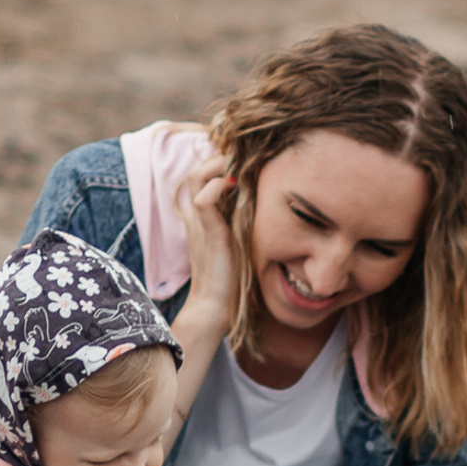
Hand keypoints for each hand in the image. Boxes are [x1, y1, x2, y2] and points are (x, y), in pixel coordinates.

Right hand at [175, 159, 238, 329]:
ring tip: (241, 170)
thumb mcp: (240, 242)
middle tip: (247, 161)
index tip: (248, 164)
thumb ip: (246, 222)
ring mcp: (199, 222)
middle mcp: (197, 215)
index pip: (205, 177)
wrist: (215, 306)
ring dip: (219, 166)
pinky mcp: (207, 232)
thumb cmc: (231, 280)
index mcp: (203, 217)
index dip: (222, 165)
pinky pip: (204, 199)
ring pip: (197, 177)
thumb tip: (270, 204)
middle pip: (197, 171)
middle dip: (221, 159)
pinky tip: (237, 188)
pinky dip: (218, 186)